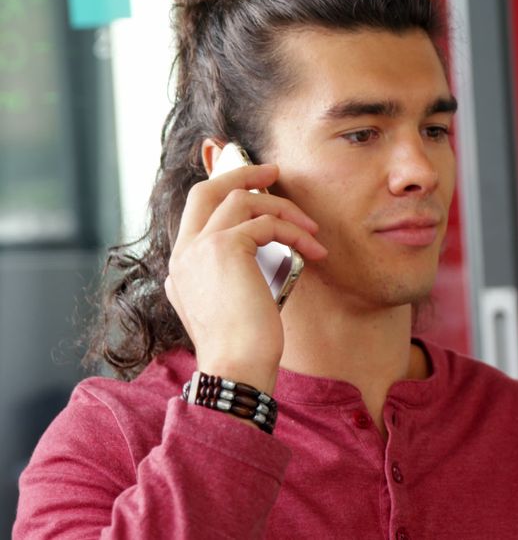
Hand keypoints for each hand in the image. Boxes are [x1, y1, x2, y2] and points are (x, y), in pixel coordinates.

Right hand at [164, 164, 326, 394]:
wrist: (237, 368)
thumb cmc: (243, 347)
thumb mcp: (230, 306)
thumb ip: (229, 277)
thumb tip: (254, 257)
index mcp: (181, 266)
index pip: (196, 211)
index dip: (223, 190)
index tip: (254, 184)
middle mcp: (183, 253)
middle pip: (206, 189)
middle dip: (241, 173)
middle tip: (274, 171)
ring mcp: (199, 248)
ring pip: (241, 199)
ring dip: (283, 209)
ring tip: (311, 229)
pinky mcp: (225, 247)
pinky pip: (265, 222)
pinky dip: (294, 231)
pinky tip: (314, 249)